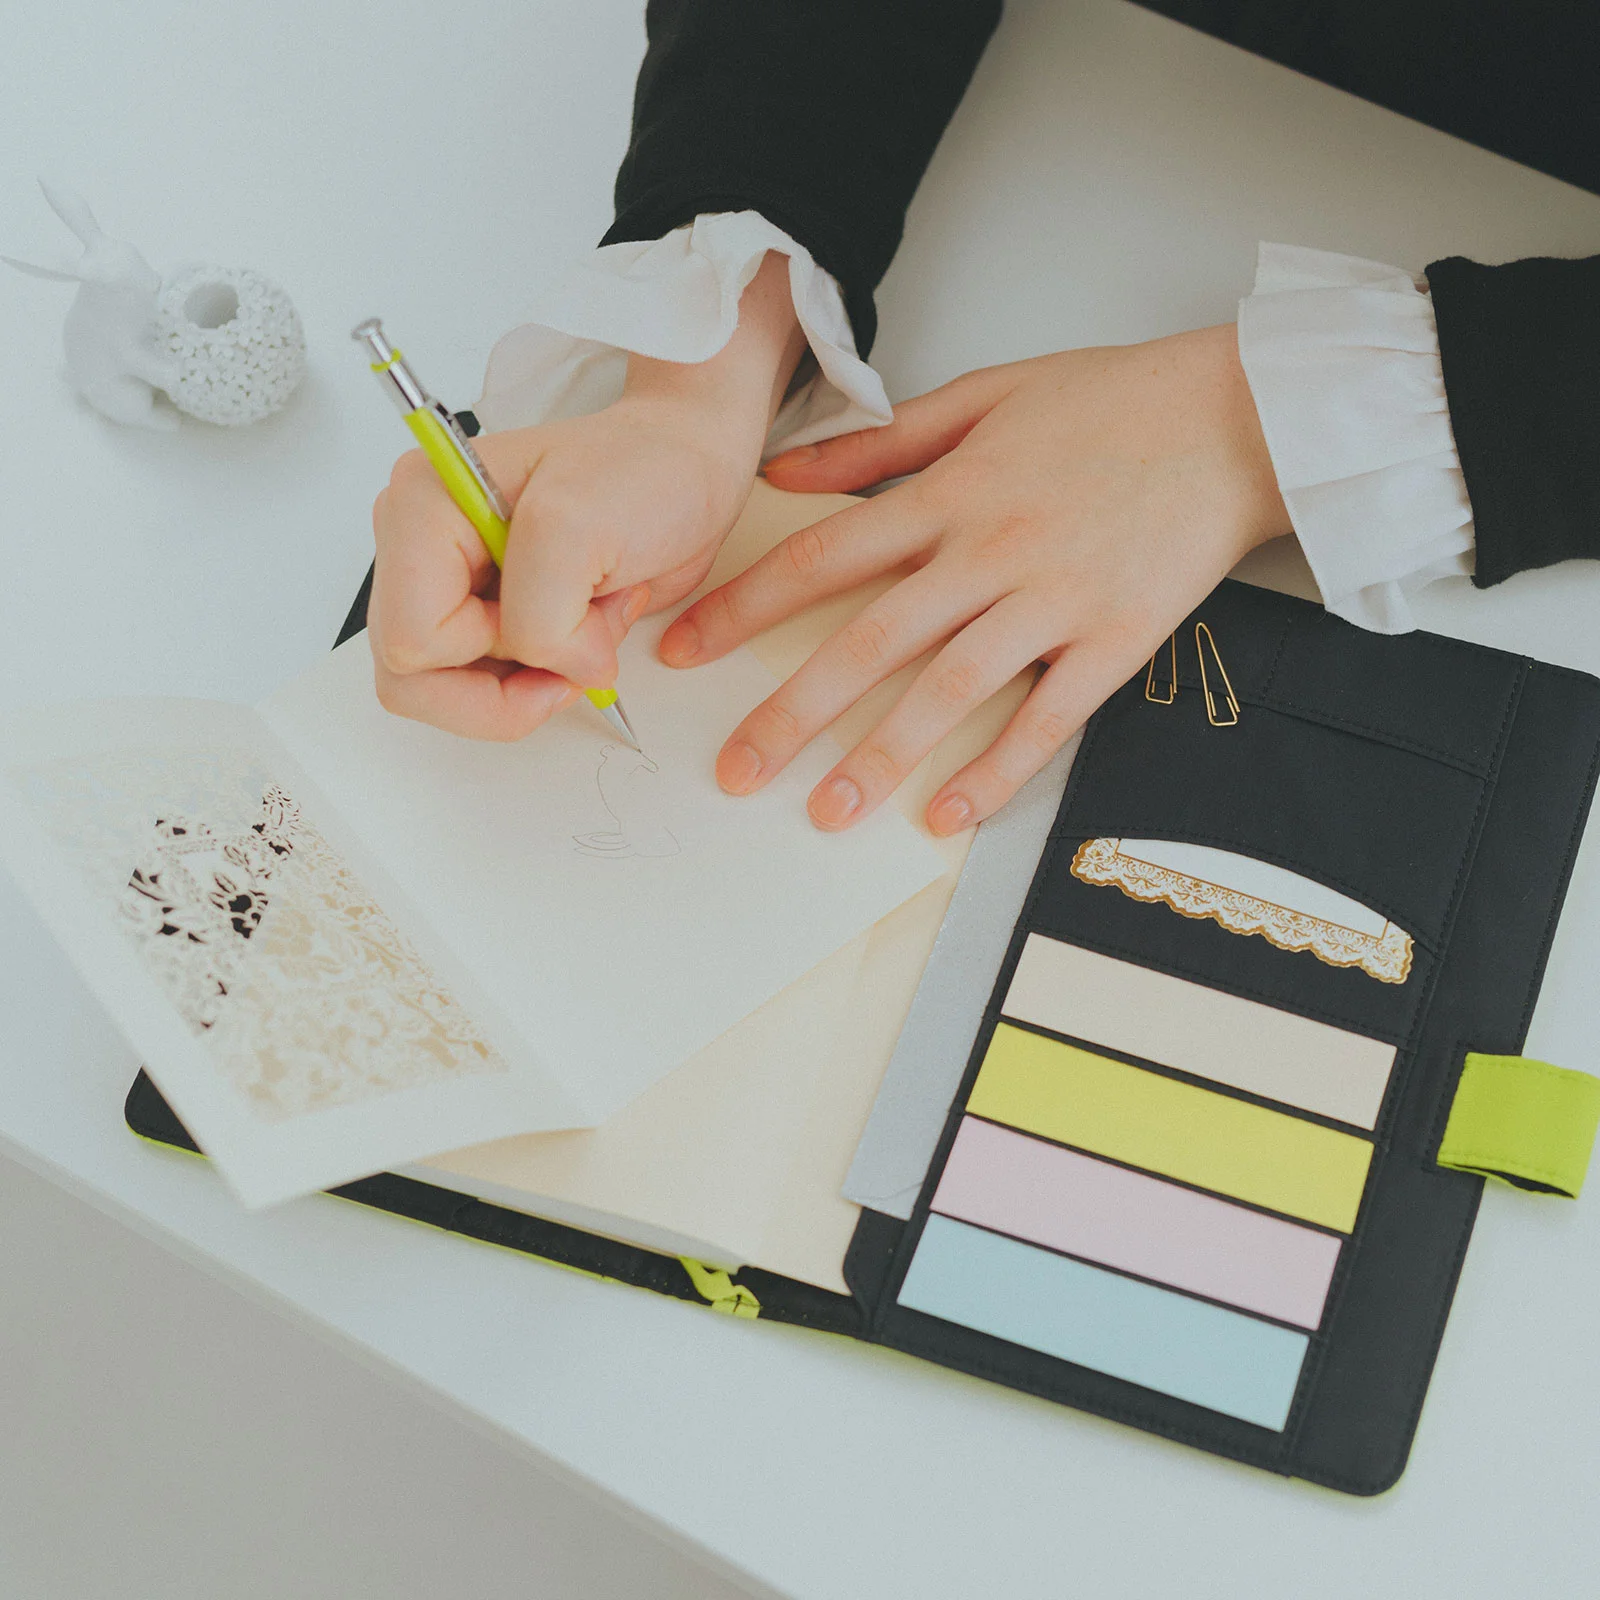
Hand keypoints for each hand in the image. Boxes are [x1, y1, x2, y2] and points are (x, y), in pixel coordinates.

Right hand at [368, 251, 804, 739]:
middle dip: (504, 684)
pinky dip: (539, 679)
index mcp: (424, 505)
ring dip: (526, 682)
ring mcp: (447, 585)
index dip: (491, 650)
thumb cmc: (641, 474)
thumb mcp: (583, 528)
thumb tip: (545, 670)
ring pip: (443, 692)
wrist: (682, 470)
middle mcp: (419, 546)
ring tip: (584, 631)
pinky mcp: (479, 614)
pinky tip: (580, 633)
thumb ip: (541, 613)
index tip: (564, 622)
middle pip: (411, 678)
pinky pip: (481, 688)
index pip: (413, 638)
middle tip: (576, 654)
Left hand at [658, 324, 1290, 831]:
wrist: (1235, 415)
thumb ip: (880, 442)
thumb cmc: (1110, 401)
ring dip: (884, 757)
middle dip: (792, 711)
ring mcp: (1053, 600)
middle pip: (870, 641)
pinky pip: (1049, 718)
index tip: (684, 650)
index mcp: (950, 492)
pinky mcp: (1116, 639)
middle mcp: (990, 551)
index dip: (743, 606)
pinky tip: (950, 814)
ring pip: (950, 690)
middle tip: (735, 769)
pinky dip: (999, 769)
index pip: (822, 558)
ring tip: (828, 812)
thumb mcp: (984, 395)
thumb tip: (788, 475)